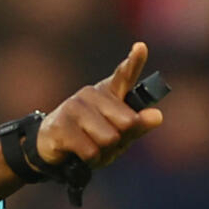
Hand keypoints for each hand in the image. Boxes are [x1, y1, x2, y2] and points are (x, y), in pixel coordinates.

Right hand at [35, 42, 164, 169]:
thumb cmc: (91, 137)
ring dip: (104, 152)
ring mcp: (74, 107)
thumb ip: (138, 126)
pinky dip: (91, 160)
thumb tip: (158, 116)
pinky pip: (91, 151)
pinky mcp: (61, 125)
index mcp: (109, 92)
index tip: (141, 47)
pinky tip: (78, 153)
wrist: (51, 147)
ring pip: (109, 138)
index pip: (125, 75)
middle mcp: (92, 93)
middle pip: (127, 122)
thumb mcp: (119, 135)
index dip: (134, 61)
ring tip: (91, 147)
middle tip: (106, 142)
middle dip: (121, 140)